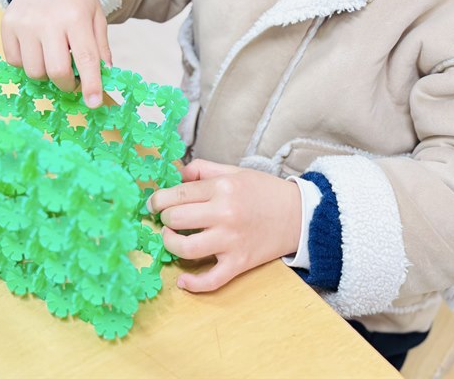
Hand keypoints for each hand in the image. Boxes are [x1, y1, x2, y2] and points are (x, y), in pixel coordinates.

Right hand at [0, 0, 110, 107]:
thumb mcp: (96, 17)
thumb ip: (100, 47)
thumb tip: (104, 77)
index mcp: (76, 17)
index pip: (85, 58)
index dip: (91, 84)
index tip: (93, 103)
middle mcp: (48, 20)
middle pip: (56, 70)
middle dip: (67, 84)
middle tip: (73, 80)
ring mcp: (24, 23)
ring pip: (33, 71)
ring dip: (46, 75)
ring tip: (54, 59)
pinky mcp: (7, 25)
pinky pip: (14, 61)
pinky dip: (27, 64)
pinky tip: (37, 50)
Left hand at [148, 159, 301, 292]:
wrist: (300, 215)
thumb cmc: (265, 192)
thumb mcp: (235, 172)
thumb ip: (204, 169)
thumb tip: (177, 173)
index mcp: (223, 188)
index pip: (177, 194)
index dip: (158, 200)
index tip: (153, 204)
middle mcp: (225, 214)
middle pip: (176, 219)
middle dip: (164, 219)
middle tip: (166, 219)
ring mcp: (232, 241)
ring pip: (187, 249)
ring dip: (170, 245)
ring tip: (171, 238)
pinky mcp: (240, 263)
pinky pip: (212, 279)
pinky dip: (193, 283)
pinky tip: (183, 280)